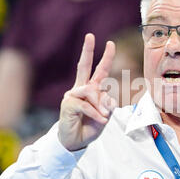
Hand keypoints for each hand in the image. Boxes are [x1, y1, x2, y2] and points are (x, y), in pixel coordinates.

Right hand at [58, 33, 116, 150]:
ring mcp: (73, 96)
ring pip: (92, 92)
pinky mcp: (69, 104)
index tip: (110, 43)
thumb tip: (105, 96)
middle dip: (87, 50)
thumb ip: (107, 104)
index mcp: (90, 90)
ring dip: (101, 106)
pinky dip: (96, 114)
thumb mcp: (104, 115)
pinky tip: (101, 120)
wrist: (74, 142)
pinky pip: (88, 105)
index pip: (98, 71)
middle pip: (84, 66)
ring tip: (103, 118)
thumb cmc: (89, 127)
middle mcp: (80, 90)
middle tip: (90, 35)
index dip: (105, 57)